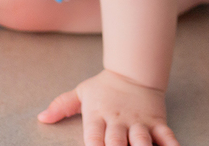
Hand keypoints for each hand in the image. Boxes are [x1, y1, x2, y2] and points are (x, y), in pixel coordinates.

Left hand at [38, 69, 179, 145]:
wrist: (135, 70)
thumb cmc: (104, 87)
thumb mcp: (81, 93)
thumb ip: (61, 106)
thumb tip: (41, 117)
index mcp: (98, 115)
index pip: (93, 137)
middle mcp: (118, 121)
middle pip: (116, 142)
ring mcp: (139, 122)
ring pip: (141, 141)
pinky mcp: (157, 122)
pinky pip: (166, 137)